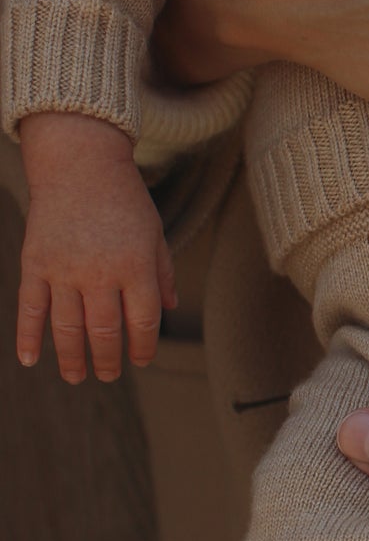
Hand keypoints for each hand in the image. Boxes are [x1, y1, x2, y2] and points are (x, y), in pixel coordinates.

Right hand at [16, 114, 177, 381]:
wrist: (79, 164)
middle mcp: (100, 272)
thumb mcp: (154, 232)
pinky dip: (28, 337)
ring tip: (77, 376)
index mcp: (136, 266)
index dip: (143, 347)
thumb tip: (168, 309)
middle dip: (108, 361)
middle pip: (105, 332)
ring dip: (72, 359)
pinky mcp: (36, 263)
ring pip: (68, 328)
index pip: (143, 321)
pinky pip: (30, 308)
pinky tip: (31, 361)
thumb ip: (162, 272)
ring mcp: (64, 269)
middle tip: (109, 375)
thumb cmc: (123, 199)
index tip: (141, 360)